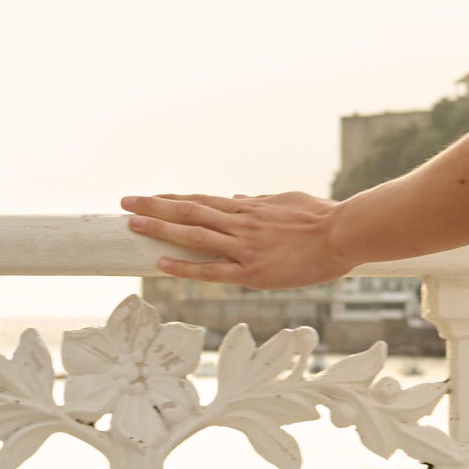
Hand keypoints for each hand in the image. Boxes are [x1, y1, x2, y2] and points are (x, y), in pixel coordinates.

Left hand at [122, 191, 350, 290]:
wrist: (343, 234)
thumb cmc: (321, 217)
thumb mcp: (286, 201)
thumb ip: (259, 202)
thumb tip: (239, 197)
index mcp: (249, 208)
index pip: (202, 201)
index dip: (173, 199)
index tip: (150, 196)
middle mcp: (240, 224)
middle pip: (189, 211)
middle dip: (155, 206)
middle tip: (125, 203)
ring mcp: (244, 247)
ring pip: (194, 235)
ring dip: (161, 228)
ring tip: (132, 225)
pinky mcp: (252, 271)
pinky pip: (212, 270)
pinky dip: (185, 266)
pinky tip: (162, 263)